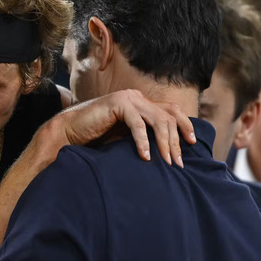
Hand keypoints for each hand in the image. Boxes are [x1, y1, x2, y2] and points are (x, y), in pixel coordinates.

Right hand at [50, 89, 194, 165]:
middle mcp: (137, 98)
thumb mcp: (127, 138)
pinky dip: (143, 141)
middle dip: (175, 141)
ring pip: (158, 120)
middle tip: (177, 162)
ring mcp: (128, 98)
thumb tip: (169, 152)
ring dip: (164, 142)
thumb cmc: (97, 139)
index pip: (172, 111)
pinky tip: (145, 156)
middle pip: (168, 117)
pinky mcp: (117, 103)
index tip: (192, 144)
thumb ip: (145, 137)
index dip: (185, 125)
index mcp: (142, 104)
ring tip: (166, 161)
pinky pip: (137, 124)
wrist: (69, 132)